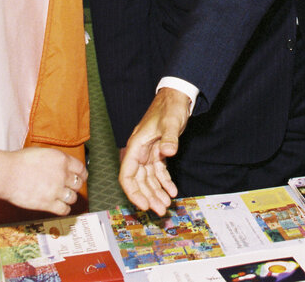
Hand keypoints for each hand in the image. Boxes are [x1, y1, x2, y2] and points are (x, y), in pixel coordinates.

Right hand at [0, 145, 86, 214]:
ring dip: (68, 199)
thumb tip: (59, 166)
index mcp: (61, 159)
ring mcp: (56, 190)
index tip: (79, 178)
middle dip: (74, 187)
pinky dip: (64, 209)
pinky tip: (59, 207)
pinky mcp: (49, 203)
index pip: (81, 169)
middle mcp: (62, 174)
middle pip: (78, 184)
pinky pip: (64, 210)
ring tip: (61, 198)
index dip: (81, 175)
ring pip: (73, 198)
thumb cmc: (19, 162)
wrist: (7, 174)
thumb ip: (54, 161)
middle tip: (69, 189)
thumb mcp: (42, 153)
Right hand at [119, 88, 190, 214]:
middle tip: (160, 210)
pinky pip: (158, 171)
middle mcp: (140, 151)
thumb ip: (169, 137)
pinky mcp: (158, 151)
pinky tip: (172, 190)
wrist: (177, 95)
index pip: (127, 175)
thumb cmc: (170, 106)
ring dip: (156, 192)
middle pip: (139, 180)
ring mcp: (148, 152)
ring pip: (148, 178)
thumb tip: (167, 152)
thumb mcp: (171, 122)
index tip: (143, 205)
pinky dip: (164, 182)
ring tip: (166, 205)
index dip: (133, 192)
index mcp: (137, 145)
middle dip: (148, 196)